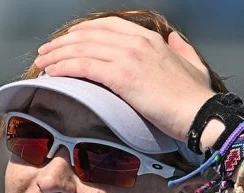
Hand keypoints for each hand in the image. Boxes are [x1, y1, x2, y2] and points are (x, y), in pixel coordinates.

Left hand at [34, 16, 214, 140]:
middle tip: (46, 52)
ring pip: (82, 49)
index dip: (83, 32)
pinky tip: (52, 72)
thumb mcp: (192, 64)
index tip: (68, 39)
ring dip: (57, 55)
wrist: (201, 114)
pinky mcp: (122, 76)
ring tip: (42, 62)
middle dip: (63, 43)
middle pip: (89, 36)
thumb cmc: (196, 97)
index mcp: (149, 39)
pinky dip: (65, 67)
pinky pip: (84, 66)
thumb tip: (174, 40)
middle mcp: (136, 42)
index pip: (108, 27)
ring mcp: (128, 57)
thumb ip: (181, 49)